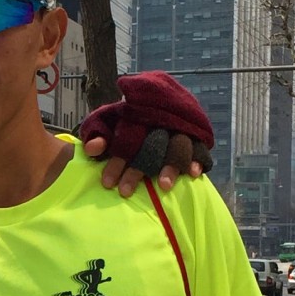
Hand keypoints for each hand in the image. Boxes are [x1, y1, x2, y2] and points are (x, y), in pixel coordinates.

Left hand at [77, 73, 214, 198]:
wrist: (154, 104)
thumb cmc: (125, 123)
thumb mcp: (106, 125)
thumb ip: (97, 135)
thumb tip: (93, 148)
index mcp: (136, 114)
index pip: (126, 139)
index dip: (116, 161)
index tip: (107, 183)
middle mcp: (161, 119)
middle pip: (151, 144)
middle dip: (138, 169)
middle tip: (125, 192)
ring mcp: (180, 127)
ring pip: (178, 144)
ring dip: (170, 165)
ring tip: (162, 186)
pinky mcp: (196, 136)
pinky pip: (200, 147)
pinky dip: (198, 159)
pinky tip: (193, 173)